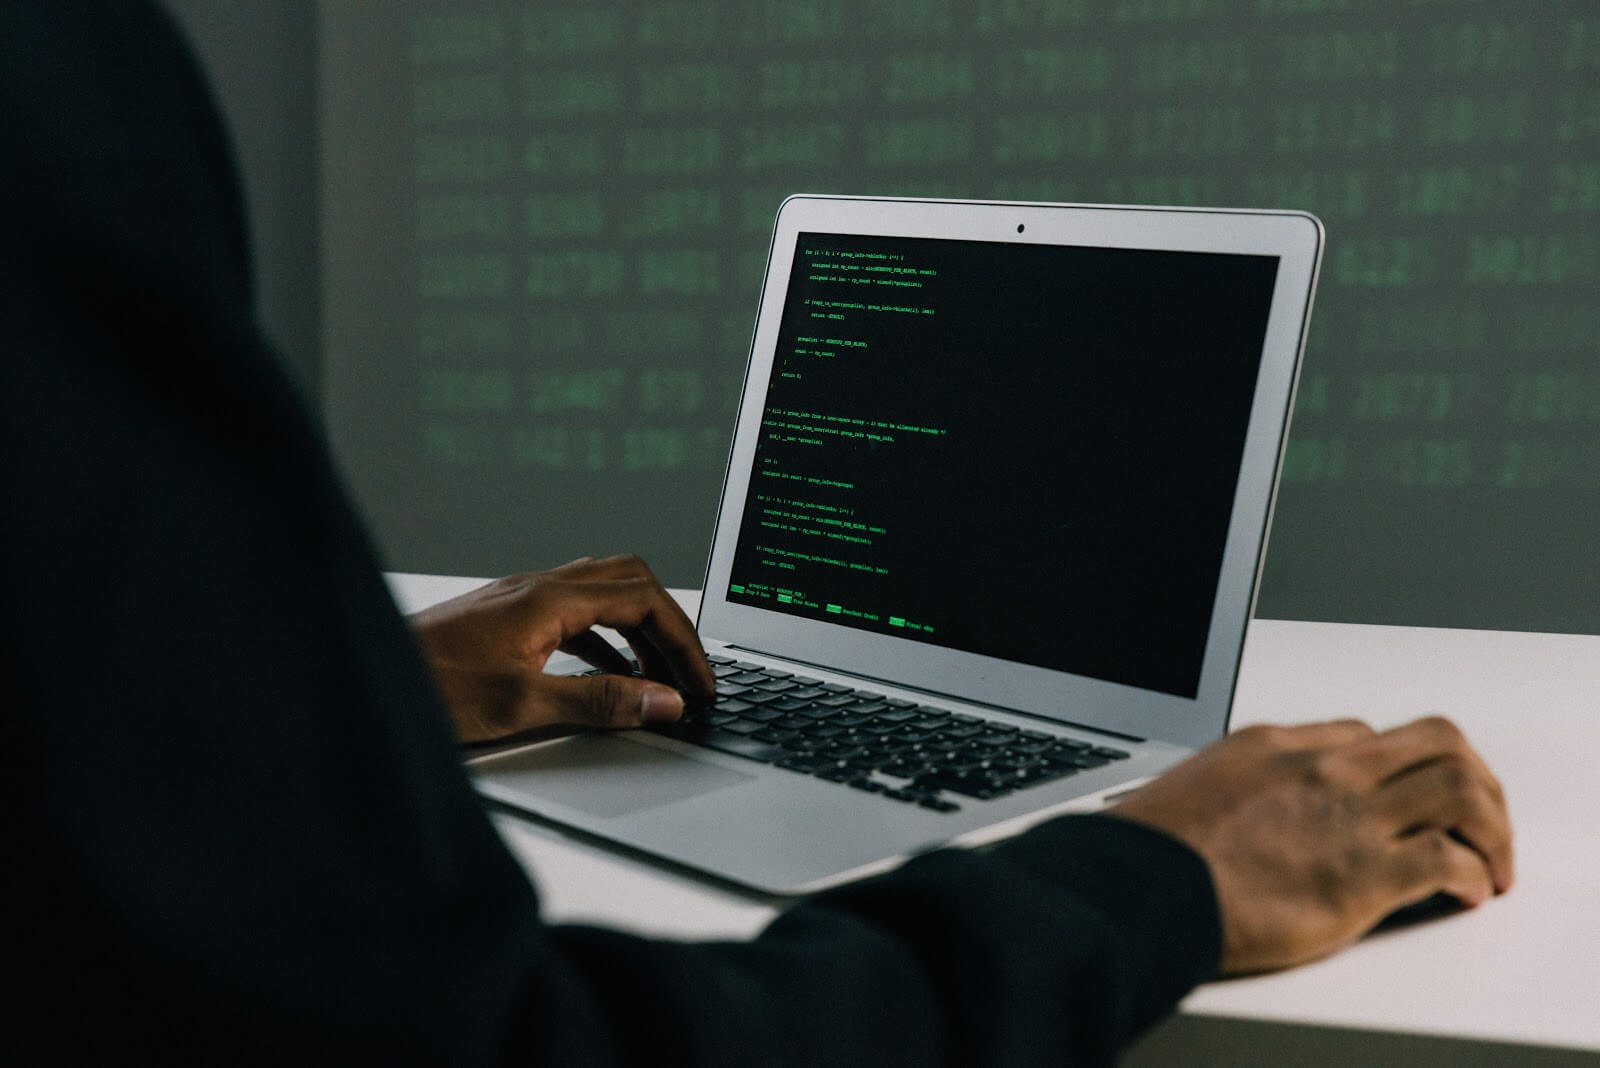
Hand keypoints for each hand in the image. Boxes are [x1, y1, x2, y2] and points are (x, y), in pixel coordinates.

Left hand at [408, 555, 715, 743]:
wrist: (363, 682)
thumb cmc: (427, 688)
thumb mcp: (524, 704)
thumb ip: (601, 702)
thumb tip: (663, 702)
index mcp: (550, 598)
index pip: (644, 599)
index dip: (684, 641)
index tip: (701, 682)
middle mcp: (538, 588)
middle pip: (631, 583)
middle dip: (669, 627)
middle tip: (688, 674)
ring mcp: (521, 601)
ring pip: (603, 597)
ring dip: (638, 634)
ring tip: (657, 679)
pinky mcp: (507, 621)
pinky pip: (575, 617)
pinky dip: (606, 643)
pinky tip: (608, 676)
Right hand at [1110, 717, 1511, 974]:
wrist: (1141, 888)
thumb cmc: (1156, 850)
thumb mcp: (1197, 784)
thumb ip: (1242, 783)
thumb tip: (1253, 802)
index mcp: (1278, 744)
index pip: (1366, 735)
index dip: (1399, 770)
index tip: (1403, 802)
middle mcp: (1323, 769)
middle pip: (1437, 742)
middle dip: (1474, 781)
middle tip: (1479, 819)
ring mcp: (1348, 817)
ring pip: (1460, 788)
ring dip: (1490, 827)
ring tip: (1488, 861)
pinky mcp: (1362, 875)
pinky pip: (1448, 857)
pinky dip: (1473, 875)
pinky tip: (1466, 892)